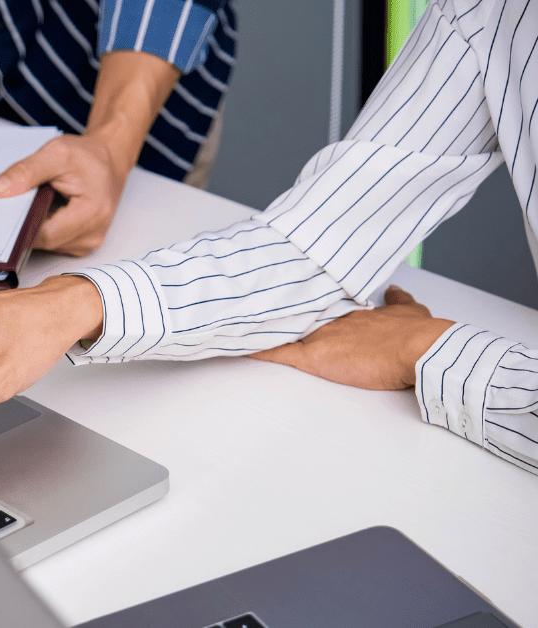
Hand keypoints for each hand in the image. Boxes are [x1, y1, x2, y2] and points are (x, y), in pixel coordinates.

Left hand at [0, 134, 127, 256]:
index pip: (44, 234)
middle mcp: (92, 235)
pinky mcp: (80, 244)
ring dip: (35, 224)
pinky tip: (44, 209)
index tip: (4, 210)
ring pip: (45, 244)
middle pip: (43, 241)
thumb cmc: (88, 157)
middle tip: (19, 200)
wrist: (108, 160)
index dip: (20, 223)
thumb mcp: (55, 153)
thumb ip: (25, 172)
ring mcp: (87, 243)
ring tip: (38, 200)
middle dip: (26, 222)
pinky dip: (43, 226)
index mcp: (92, 214)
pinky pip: (52, 242)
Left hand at [249, 286, 454, 389]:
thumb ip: (398, 301)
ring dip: (259, 326)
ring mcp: (318, 335)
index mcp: (347, 308)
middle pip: (292, 310)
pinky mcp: (313, 356)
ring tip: (232, 319)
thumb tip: (395, 290)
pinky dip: (258, 349)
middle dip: (270, 307)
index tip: (279, 292)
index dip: (296, 299)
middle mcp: (328, 317)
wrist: (418, 347)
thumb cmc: (415, 334)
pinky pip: (277, 352)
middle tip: (244, 299)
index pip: (314, 301)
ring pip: (280, 328)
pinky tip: (237, 346)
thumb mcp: (409, 310)